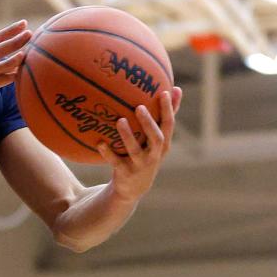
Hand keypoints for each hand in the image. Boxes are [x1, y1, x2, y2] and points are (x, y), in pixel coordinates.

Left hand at [98, 88, 180, 203]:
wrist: (134, 187)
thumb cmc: (148, 153)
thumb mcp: (159, 138)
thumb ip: (166, 115)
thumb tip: (177, 88)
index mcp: (163, 144)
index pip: (169, 125)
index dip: (168, 110)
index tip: (164, 92)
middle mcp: (154, 155)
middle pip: (156, 139)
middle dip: (149, 123)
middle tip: (139, 107)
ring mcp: (139, 165)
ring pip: (134, 150)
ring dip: (127, 136)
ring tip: (120, 121)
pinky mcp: (125, 173)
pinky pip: (115, 162)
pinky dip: (108, 153)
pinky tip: (100, 143)